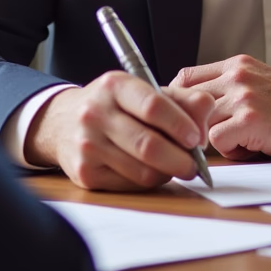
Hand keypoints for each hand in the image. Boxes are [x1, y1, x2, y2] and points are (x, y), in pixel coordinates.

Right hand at [26, 72, 213, 190]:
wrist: (63, 123)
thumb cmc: (116, 106)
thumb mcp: (145, 91)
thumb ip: (183, 99)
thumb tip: (207, 118)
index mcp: (115, 85)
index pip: (152, 105)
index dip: (180, 124)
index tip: (196, 138)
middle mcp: (96, 113)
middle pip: (148, 144)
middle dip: (180, 159)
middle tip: (195, 165)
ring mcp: (87, 144)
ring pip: (142, 170)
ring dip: (167, 172)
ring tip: (174, 166)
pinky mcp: (84, 173)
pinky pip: (129, 184)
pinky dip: (148, 181)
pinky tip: (150, 170)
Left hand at [171, 55, 270, 158]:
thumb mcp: (261, 82)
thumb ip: (230, 88)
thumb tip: (195, 108)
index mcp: (237, 64)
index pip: (185, 77)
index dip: (179, 101)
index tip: (185, 119)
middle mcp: (236, 75)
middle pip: (186, 101)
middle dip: (192, 125)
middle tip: (210, 139)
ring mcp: (242, 95)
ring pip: (200, 123)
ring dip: (216, 139)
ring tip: (244, 141)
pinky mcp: (250, 119)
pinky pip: (216, 141)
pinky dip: (231, 151)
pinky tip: (254, 147)